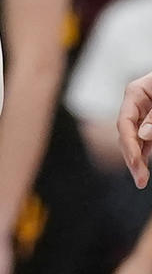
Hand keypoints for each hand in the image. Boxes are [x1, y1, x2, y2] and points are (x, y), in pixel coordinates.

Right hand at [117, 72, 151, 186]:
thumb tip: (142, 135)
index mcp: (135, 92)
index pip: (124, 123)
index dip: (129, 146)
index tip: (136, 165)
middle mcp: (136, 104)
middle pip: (127, 134)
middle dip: (132, 158)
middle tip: (140, 180)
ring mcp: (144, 113)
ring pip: (135, 139)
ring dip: (138, 158)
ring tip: (142, 177)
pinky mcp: (151, 121)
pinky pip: (146, 139)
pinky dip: (145, 152)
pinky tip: (144, 166)